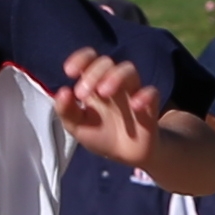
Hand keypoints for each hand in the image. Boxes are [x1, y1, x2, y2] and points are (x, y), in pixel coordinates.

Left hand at [50, 45, 165, 169]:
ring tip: (104, 92)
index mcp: (94, 84)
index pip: (90, 59)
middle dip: (93, 73)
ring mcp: (132, 92)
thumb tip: (62, 92)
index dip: (80, 59)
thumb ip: (66, 111)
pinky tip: (135, 106)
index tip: (70, 71)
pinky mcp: (149, 106)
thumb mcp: (77, 127)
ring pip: (129, 70)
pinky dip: (144, 96)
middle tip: (81, 94)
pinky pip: (151, 92)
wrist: (125, 155)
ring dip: (116, 77)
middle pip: (106, 62)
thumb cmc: (99, 134)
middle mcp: (113, 82)